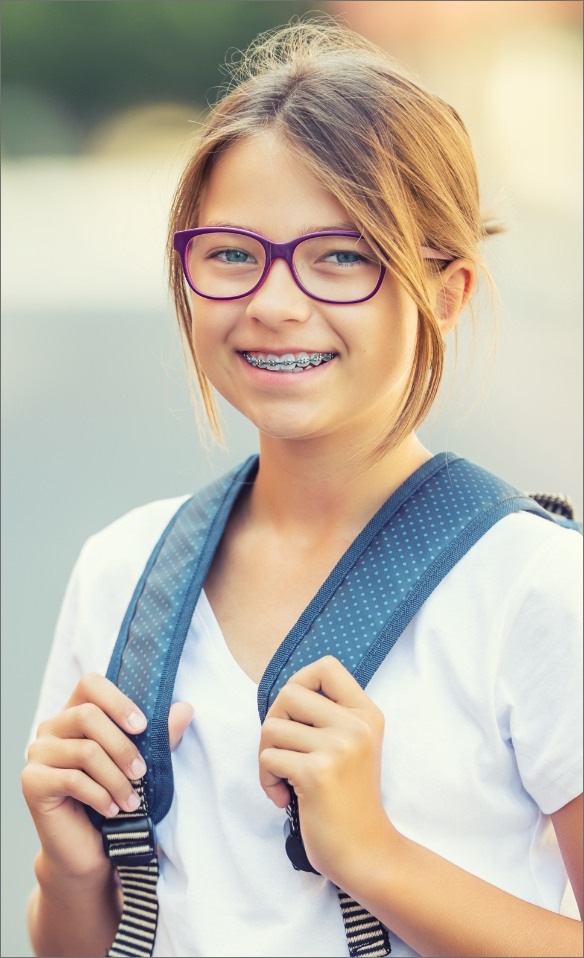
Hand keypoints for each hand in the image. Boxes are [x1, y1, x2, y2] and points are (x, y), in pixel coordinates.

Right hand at [22, 673, 192, 879]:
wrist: (89, 851)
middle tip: (142, 772)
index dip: (117, 700)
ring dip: (115, 778)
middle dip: (122, 746)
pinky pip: (72, 779)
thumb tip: (186, 709)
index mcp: (75, 713)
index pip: (90, 684)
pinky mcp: (33, 782)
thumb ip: (161, 735)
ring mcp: (38, 754)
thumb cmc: (115, 799)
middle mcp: (51, 728)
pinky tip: (112, 809)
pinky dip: (99, 795)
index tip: (142, 726)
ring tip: (132, 800)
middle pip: (87, 715)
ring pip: (84, 751)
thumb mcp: (142, 763)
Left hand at [258, 655, 389, 883]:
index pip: (326, 666)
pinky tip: (285, 798)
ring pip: (271, 727)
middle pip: (289, 693)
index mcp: (366, 713)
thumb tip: (284, 693)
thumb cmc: (349, 800)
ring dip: (268, 757)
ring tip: (285, 780)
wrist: (366, 852)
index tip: (297, 715)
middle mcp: (356, 725)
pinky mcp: (317, 773)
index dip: (299, 682)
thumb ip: (329, 716)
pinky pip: (268, 757)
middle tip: (284, 752)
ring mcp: (338, 747)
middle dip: (275, 721)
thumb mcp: (353, 746)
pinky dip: (267, 780)